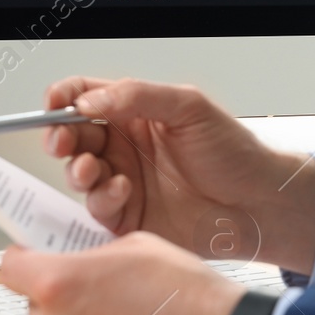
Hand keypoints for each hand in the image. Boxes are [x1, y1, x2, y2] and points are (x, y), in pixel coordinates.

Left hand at [0, 231, 244, 314]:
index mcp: (59, 285)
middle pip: (40, 313)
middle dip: (65, 306)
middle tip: (108, 304)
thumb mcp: (142, 247)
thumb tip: (82, 264)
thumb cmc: (192, 297)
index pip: (12, 268)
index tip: (35, 264)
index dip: (26, 262)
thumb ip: (96, 257)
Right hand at [43, 77, 314, 272]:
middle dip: (62, 137)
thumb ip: (137, 96)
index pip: (86, 97)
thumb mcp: (189, 108)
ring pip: (80, 174)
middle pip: (74, 137)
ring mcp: (125, 182)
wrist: (259, 204)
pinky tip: (122, 192)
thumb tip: (90, 99)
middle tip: (63, 142)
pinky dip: (102, 199)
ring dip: (79, 170)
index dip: (64, 98)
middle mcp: (126, 147)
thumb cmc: (235, 153)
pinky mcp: (129, 218)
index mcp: (137, 114)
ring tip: (94, 169)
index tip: (54, 104)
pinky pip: (98, 209)